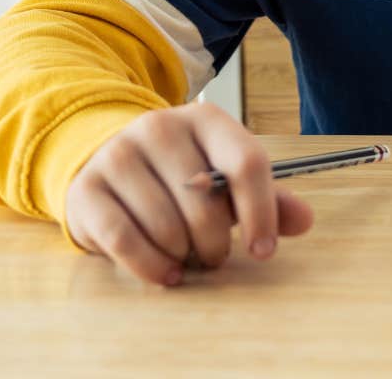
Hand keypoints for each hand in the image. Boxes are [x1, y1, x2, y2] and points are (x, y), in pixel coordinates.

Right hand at [63, 102, 314, 285]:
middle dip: (215, 244)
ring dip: (182, 256)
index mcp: (205, 119)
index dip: (261, 212)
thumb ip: (267, 200)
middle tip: (214, 256)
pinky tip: (164, 272)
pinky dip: (150, 266)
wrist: (105, 163)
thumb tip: (304, 220)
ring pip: (166, 225)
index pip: (246, 162)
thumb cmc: (178, 178)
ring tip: (184, 256)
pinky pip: (124, 239)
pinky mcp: (87, 188)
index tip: (262, 251)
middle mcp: (159, 127)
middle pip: (205, 201)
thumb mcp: (224, 180)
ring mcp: (118, 154)